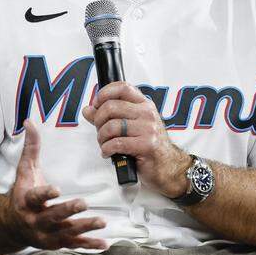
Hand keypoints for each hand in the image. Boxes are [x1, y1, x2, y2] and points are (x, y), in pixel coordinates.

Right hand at [4, 119, 106, 249]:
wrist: (10, 225)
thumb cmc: (21, 193)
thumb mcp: (24, 170)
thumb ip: (30, 148)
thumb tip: (30, 122)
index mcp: (26, 201)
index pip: (35, 197)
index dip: (45, 194)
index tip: (57, 189)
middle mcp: (34, 220)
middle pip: (52, 216)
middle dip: (67, 211)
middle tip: (83, 203)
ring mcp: (46, 234)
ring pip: (65, 232)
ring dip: (83, 227)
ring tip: (101, 221)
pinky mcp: (56, 243)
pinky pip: (73, 245)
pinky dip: (89, 245)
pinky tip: (104, 243)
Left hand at [82, 81, 190, 196]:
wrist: (168, 167)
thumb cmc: (147, 146)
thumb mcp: (129, 127)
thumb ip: (107, 117)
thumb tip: (87, 110)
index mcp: (144, 105)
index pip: (122, 87)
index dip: (104, 93)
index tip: (96, 105)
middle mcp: (147, 113)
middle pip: (111, 107)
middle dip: (98, 121)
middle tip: (99, 131)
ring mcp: (148, 129)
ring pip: (111, 126)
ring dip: (101, 138)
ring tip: (104, 144)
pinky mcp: (147, 145)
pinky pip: (116, 143)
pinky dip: (107, 149)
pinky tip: (108, 153)